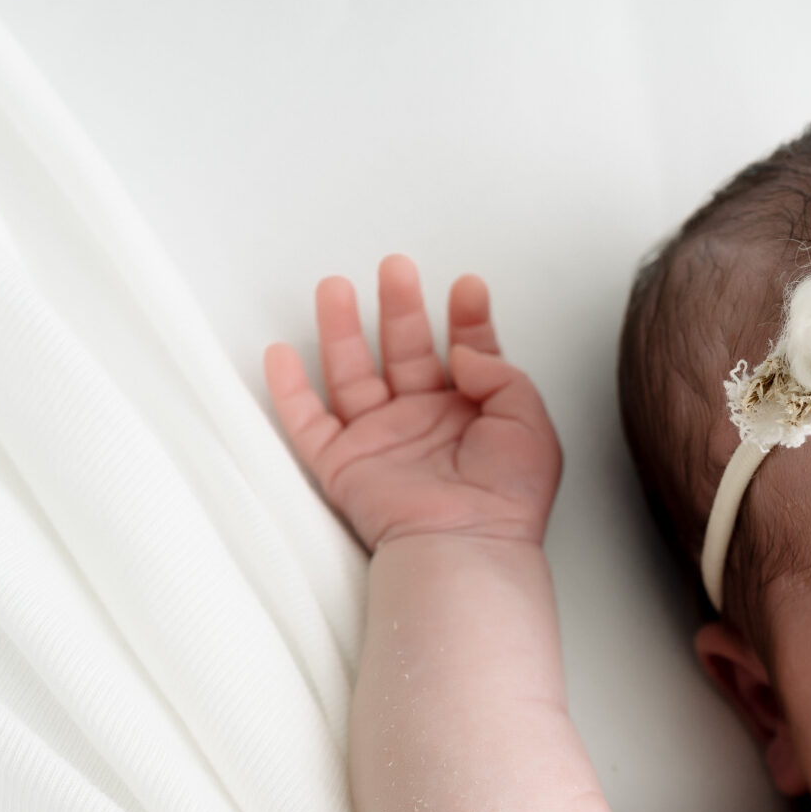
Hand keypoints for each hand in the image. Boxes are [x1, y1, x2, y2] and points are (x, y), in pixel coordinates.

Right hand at [264, 255, 561, 551]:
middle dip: (400, 307)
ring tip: (335, 286)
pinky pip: (307, 424)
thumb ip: (502, 375)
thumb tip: (465, 351)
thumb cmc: (509, 497)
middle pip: (404, 350)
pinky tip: (281, 353)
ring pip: (351, 374)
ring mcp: (381, 440)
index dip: (467, 318)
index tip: (468, 287)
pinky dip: (288, 391)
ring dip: (340, 329)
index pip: (465, 353)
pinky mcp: (344, 465)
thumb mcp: (528, 421)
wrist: (468, 544)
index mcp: (471, 413)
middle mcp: (423, 421)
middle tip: (397, 267)